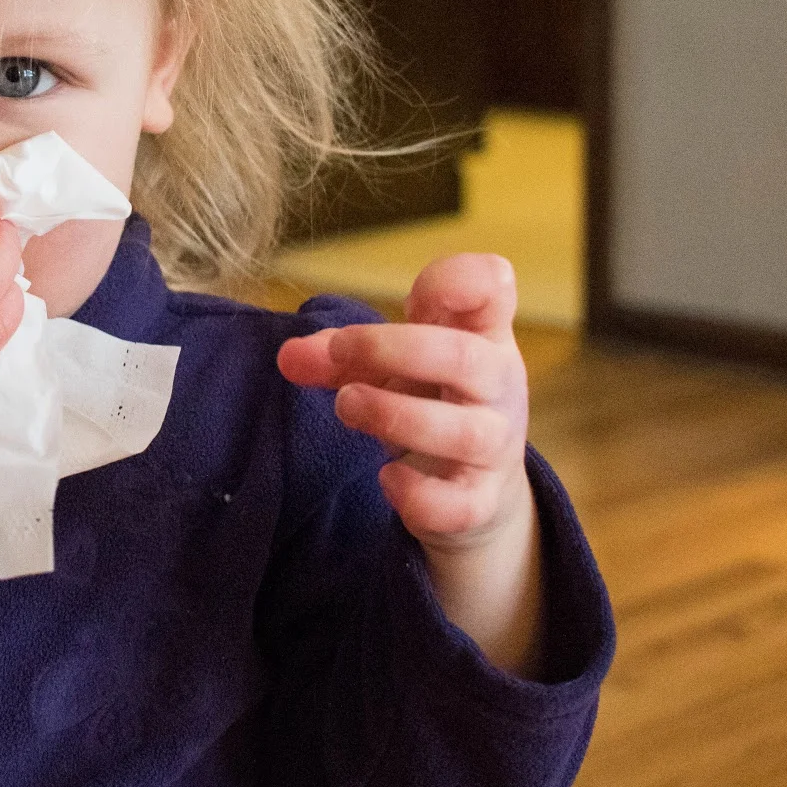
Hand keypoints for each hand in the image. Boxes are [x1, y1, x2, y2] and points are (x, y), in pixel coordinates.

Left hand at [276, 254, 531, 553]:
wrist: (475, 484)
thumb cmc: (429, 398)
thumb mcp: (390, 365)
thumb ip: (339, 355)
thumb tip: (288, 358)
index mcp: (480, 334)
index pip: (493, 289)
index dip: (462, 280)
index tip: (419, 293)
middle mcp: (497, 386)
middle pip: (466, 357)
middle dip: (394, 350)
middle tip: (338, 350)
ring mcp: (494, 446)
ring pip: (464, 432)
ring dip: (394, 415)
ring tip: (347, 403)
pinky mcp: (481, 502)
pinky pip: (460, 505)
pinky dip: (419, 495)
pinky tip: (387, 479)